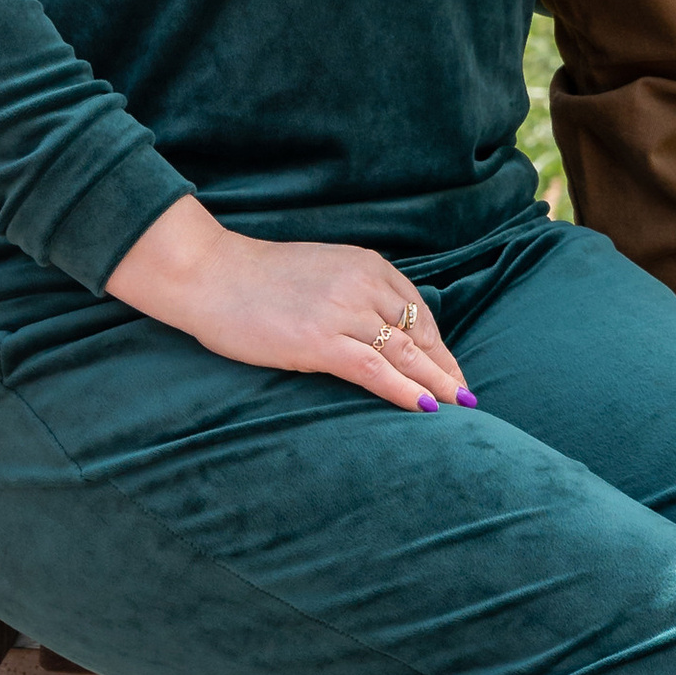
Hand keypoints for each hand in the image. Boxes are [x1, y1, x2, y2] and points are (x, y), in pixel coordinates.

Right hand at [106, 199, 470, 412]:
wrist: (210, 274)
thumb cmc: (256, 278)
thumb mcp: (320, 272)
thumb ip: (353, 292)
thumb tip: (378, 328)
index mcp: (366, 265)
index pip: (416, 309)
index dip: (438, 344)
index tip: (451, 369)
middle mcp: (362, 284)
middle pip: (417, 333)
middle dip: (445, 369)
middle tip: (465, 399)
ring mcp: (342, 313)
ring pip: (403, 353)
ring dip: (435, 384)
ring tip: (457, 410)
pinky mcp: (319, 341)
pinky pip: (373, 370)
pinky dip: (402, 390)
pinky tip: (423, 408)